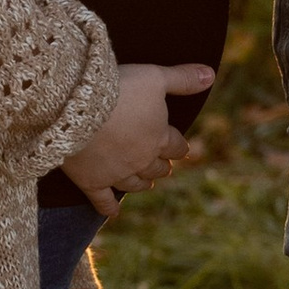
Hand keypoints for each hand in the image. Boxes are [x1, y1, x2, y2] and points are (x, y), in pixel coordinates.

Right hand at [64, 62, 216, 219]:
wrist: (77, 109)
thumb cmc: (119, 89)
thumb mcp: (155, 76)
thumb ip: (183, 78)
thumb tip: (211, 75)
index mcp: (159, 136)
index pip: (176, 146)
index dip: (179, 146)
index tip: (181, 148)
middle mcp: (142, 159)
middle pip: (157, 167)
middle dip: (162, 166)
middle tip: (164, 167)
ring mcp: (117, 173)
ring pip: (135, 184)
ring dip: (142, 183)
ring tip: (146, 184)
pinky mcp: (92, 182)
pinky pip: (103, 200)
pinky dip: (108, 208)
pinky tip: (113, 213)